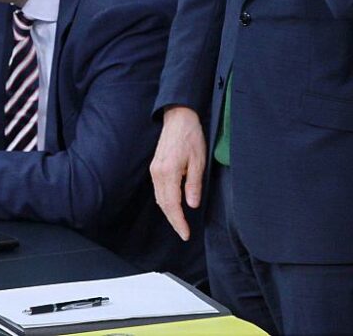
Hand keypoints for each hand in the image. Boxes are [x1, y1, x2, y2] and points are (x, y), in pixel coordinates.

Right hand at [149, 106, 205, 240]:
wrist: (178, 118)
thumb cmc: (191, 136)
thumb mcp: (198, 160)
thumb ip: (193, 184)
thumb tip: (192, 205)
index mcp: (168, 172)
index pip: (172, 204)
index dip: (179, 221)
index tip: (186, 234)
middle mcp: (157, 173)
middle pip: (163, 204)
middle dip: (173, 220)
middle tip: (184, 233)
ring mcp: (154, 170)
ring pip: (160, 198)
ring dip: (169, 212)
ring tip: (180, 223)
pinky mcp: (155, 167)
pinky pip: (159, 190)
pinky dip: (165, 201)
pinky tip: (174, 206)